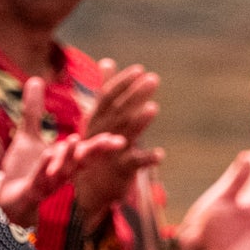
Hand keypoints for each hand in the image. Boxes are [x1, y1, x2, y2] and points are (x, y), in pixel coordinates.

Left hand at [0, 76, 127, 230]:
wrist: (6, 199)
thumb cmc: (23, 170)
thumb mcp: (27, 136)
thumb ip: (33, 111)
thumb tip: (35, 79)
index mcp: (64, 158)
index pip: (88, 149)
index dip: (104, 143)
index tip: (121, 136)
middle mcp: (61, 171)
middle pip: (84, 159)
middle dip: (98, 149)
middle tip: (117, 141)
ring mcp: (48, 182)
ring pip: (64, 169)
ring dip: (69, 156)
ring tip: (73, 139)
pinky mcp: (32, 190)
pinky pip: (40, 179)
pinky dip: (43, 168)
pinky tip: (46, 158)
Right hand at [74, 59, 162, 219]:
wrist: (88, 188)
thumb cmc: (96, 147)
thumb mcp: (97, 117)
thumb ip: (104, 90)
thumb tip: (107, 61)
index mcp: (96, 119)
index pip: (107, 97)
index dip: (122, 83)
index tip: (139, 69)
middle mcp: (101, 133)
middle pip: (118, 112)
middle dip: (135, 95)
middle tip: (153, 79)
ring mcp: (110, 152)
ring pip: (124, 135)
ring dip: (139, 122)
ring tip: (154, 108)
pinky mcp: (120, 171)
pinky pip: (134, 164)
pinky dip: (147, 159)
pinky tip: (161, 155)